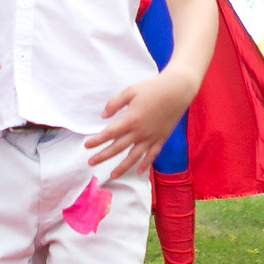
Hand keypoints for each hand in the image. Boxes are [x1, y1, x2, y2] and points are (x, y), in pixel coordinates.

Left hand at [83, 68, 198, 173]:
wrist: (177, 90)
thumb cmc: (153, 88)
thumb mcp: (130, 91)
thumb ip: (114, 103)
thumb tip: (104, 116)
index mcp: (130, 119)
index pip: (109, 134)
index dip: (97, 141)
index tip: (86, 145)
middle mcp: (140, 132)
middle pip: (118, 148)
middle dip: (103, 156)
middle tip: (91, 162)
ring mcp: (151, 137)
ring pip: (134, 156)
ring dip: (122, 167)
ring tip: (112, 175)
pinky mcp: (161, 138)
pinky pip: (151, 155)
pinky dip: (145, 164)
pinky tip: (138, 171)